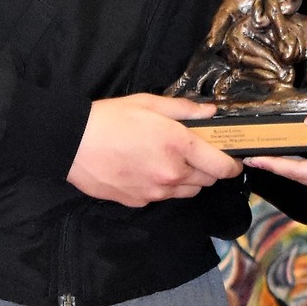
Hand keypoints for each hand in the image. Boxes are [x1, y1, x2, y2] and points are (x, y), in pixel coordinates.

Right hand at [67, 94, 240, 206]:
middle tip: (194, 152)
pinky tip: (146, 169)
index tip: (233, 159)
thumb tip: (211, 113)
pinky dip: (162, 186)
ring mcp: (155, 192)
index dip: (232, 164)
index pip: (221, 166)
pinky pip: (162, 197)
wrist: (73, 144)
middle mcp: (171, 174)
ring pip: (186, 192)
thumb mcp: (150, 104)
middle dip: (207, 168)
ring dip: (187, 179)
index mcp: (179, 146)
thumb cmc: (111, 118)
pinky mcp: (139, 202)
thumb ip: (185, 110)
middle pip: (207, 181)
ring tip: (169, 160)